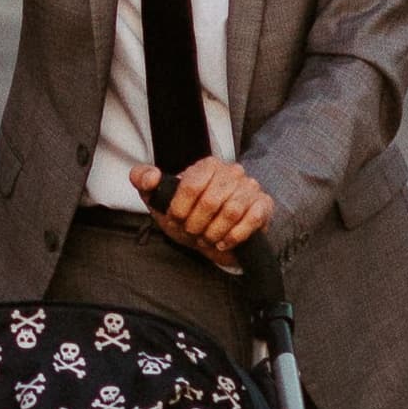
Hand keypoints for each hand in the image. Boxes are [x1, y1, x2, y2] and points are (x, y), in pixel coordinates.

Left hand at [132, 158, 273, 267]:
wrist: (211, 239)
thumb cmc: (187, 216)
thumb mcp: (160, 200)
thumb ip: (144, 181)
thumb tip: (150, 178)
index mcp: (207, 165)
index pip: (191, 185)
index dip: (180, 209)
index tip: (176, 220)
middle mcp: (232, 171)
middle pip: (210, 201)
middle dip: (195, 224)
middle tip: (191, 232)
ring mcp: (250, 187)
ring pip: (231, 212)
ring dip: (213, 232)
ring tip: (206, 238)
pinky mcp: (263, 205)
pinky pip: (251, 220)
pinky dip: (233, 236)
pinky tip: (222, 242)